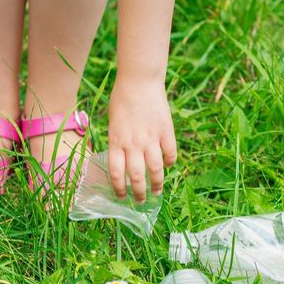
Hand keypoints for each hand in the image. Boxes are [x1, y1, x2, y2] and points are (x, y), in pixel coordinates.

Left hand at [108, 79, 176, 202]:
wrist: (139, 82)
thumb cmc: (122, 101)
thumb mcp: (113, 124)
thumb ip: (119, 144)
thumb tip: (124, 164)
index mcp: (117, 141)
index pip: (116, 173)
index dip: (119, 188)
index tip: (122, 197)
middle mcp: (133, 143)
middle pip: (137, 176)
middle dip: (139, 193)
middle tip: (140, 201)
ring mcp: (151, 138)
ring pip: (156, 169)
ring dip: (157, 184)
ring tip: (157, 192)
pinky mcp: (166, 132)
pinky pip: (170, 154)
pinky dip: (170, 162)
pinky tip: (168, 165)